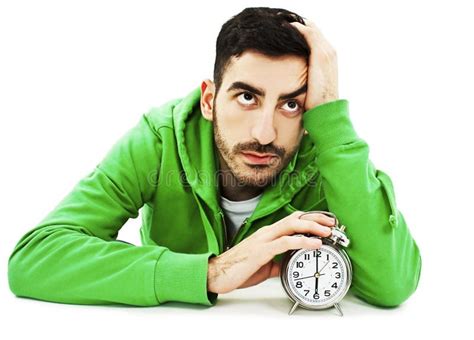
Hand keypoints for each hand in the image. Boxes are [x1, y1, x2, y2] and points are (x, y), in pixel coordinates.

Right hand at [207, 211, 335, 293]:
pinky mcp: (261, 251)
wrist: (217, 273)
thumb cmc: (237, 268)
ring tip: (327, 231)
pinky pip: (285, 242)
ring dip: (312, 227)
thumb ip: (276, 262)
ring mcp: (263, 240)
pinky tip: (314, 244)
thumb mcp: (263, 265)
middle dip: (316, 218)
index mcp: (267, 234)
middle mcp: (267, 232)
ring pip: (291, 225)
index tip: (325, 222)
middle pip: (295, 217)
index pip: (292, 220)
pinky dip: (302, 241)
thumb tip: (288, 264)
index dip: (310, 219)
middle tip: (332, 223)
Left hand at [289, 18, 338, 109]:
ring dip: (297, 23)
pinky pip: (309, 34)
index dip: (303, 31)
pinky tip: (287, 26)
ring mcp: (327, 53)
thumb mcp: (312, 85)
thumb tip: (293, 79)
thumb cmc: (317, 102)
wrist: (325, 109)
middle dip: (299, 24)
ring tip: (282, 20)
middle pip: (314, 30)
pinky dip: (298, 28)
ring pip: (312, 29)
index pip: (316, 37)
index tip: (288, 28)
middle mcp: (330, 52)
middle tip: (283, 20)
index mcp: (328, 58)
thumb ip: (306, 76)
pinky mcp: (320, 55)